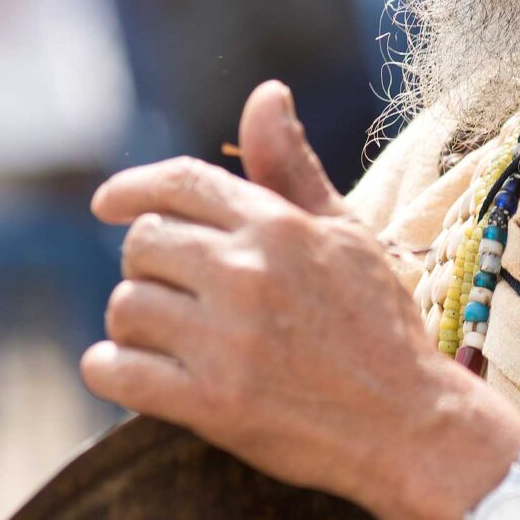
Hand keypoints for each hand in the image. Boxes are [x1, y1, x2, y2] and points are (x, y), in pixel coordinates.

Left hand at [81, 80, 482, 514]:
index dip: (133, 188)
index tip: (108, 204)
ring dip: (134, 321)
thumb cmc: (380, 327)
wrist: (411, 427)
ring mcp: (226, 342)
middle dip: (149, 265)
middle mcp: (246, 275)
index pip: (180, 184)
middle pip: (143, 243)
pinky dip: (109, 368)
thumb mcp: (346, 235)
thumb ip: (291, 168)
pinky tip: (131, 371)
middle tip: (177, 293)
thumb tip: (264, 92)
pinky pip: (115, 370)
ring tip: (169, 337)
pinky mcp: (210, 405)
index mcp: (278, 228)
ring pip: (126, 306)